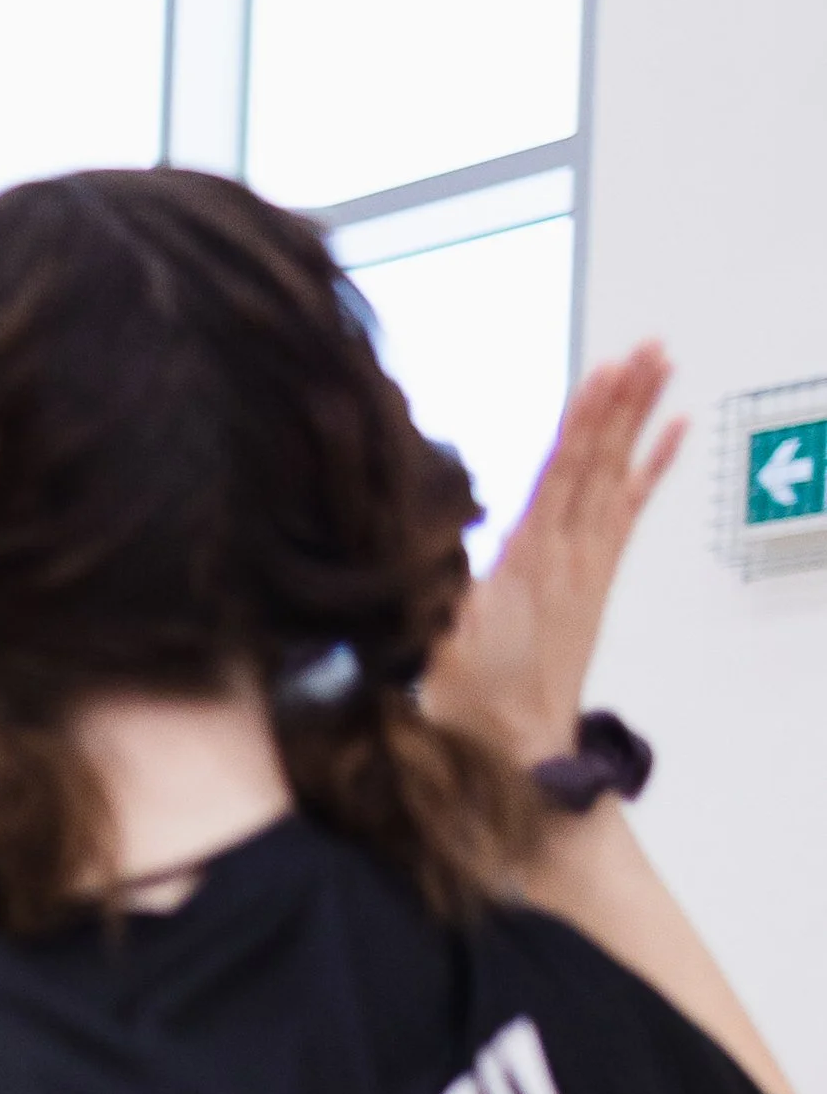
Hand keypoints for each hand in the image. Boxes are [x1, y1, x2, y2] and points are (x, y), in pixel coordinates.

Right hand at [423, 342, 685, 765]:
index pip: (560, 476)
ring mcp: (587, 563)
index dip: (582, 423)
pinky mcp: (598, 577)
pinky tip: (672, 432)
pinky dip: (652, 468)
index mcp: (525, 562)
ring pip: (617, 473)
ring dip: (639, 416)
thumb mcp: (439, 643)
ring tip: (659, 363)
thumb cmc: (471, 699)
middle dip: (621, 400)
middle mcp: (564, 554)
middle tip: (646, 346)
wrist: (518, 747)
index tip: (601, 374)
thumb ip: (437, 590)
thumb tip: (421, 543)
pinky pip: (631, 509)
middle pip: (598, 461)